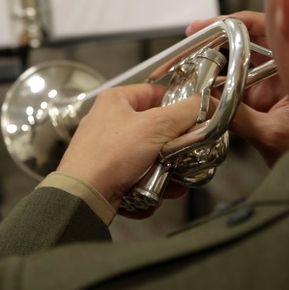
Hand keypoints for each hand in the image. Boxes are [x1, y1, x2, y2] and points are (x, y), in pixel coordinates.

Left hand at [57, 84, 201, 216]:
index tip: (195, 115)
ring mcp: (109, 148)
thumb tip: (204, 102)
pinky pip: (140, 174)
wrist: (84, 196)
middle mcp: (110, 122)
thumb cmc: (108, 156)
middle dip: (174, 147)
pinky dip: (151, 184)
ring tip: (171, 181)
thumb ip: (185, 112)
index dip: (177, 104)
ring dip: (166, 170)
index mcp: (116, 101)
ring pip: (151, 155)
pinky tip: (155, 192)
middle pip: (156, 128)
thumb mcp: (155, 127)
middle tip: (183, 154)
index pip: (155, 93)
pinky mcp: (110, 172)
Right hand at [187, 11, 288, 165]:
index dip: (237, 22)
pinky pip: (236, 85)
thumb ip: (238, 118)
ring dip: (217, 61)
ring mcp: (273, 87)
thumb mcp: (273, 135)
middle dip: (220, 37)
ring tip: (194, 61)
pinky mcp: (262, 102)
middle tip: (194, 36)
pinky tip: (203, 87)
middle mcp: (285, 73)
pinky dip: (218, 85)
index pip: (266, 30)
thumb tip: (206, 102)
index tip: (211, 24)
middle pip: (249, 41)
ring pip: (240, 63)